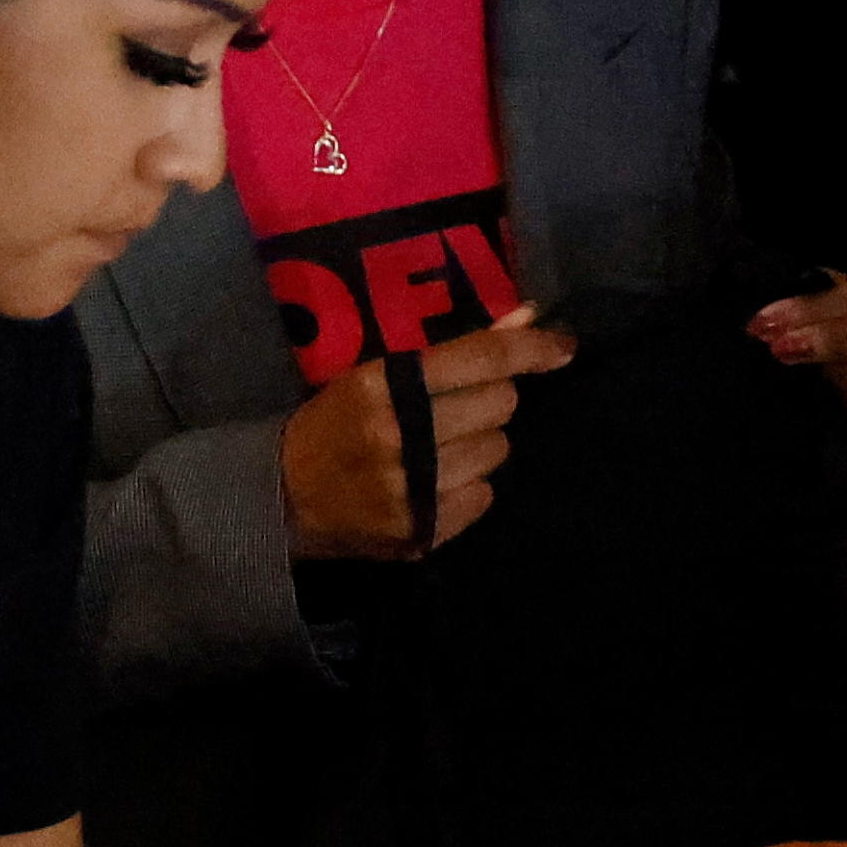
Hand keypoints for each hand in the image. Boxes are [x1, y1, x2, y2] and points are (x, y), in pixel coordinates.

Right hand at [280, 318, 575, 559]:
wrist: (282, 498)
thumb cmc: (335, 424)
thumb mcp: (379, 375)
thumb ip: (455, 351)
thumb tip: (527, 316)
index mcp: (385, 385)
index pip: (480, 359)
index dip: (531, 349)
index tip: (564, 346)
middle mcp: (402, 436)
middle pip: (501, 406)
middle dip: (491, 401)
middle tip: (456, 407)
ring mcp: (413, 489)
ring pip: (496, 452)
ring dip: (479, 444)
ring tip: (438, 448)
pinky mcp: (423, 530)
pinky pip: (483, 496)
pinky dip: (467, 486)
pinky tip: (433, 482)